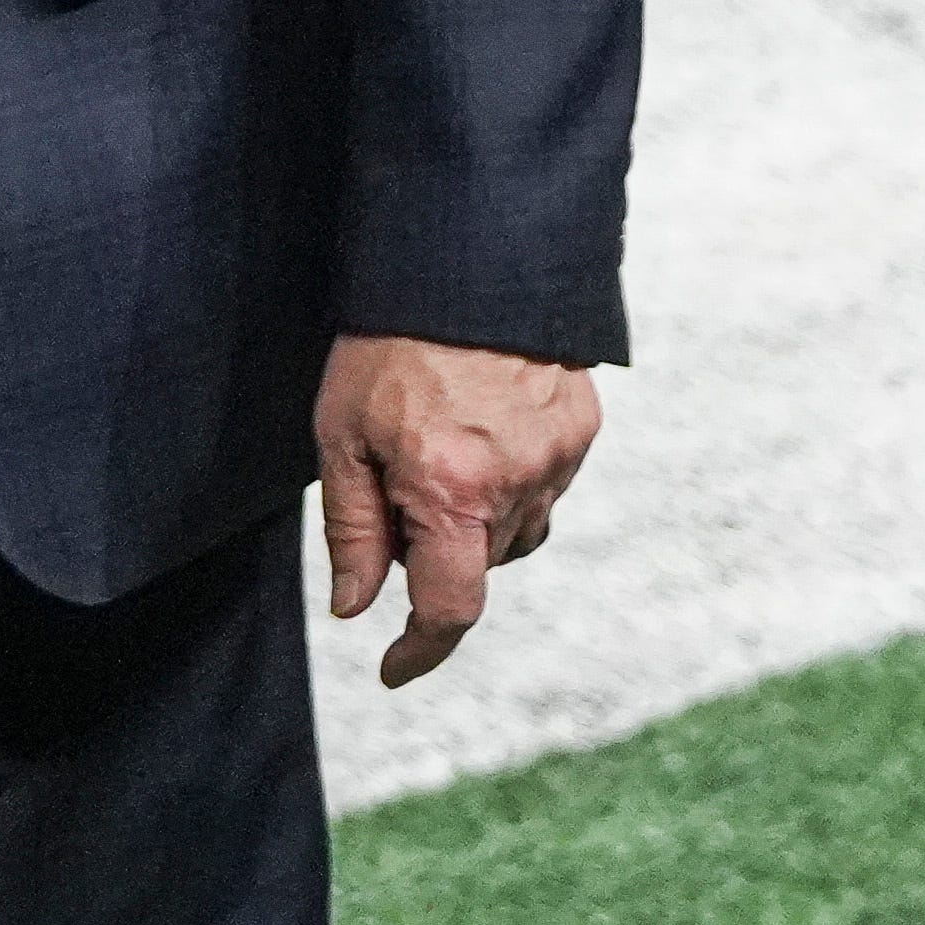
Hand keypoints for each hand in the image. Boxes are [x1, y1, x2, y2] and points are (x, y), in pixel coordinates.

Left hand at [316, 335, 598, 689]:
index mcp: (454, 491)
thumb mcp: (342, 436)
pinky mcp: (582, 424)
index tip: (393, 667)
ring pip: (518, 530)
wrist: (469, 257)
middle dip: (436, 550)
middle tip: (397, 485)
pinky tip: (482, 431)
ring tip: (443, 455)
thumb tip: (357, 606)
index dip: (420, 651)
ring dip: (480, 521)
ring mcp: (559, 453)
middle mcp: (518, 482)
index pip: (450, 609)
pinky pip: (547, 484)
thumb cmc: (389, 344)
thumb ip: (353, 528)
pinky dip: (512, 482)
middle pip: (478, 564)